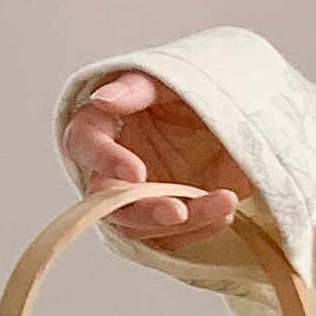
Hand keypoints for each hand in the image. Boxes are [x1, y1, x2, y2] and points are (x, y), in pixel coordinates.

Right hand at [61, 70, 255, 241]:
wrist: (230, 116)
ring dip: (182, 223)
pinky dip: (201, 228)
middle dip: (143, 209)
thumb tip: (102, 99)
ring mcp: (138, 197)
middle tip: (177, 211)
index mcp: (100, 126)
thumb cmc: (185, 92)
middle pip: (108, 200)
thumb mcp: (165, 79)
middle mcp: (111, 168)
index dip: (106, 161)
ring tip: (222, 203)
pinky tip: (223, 211)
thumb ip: (135, 88)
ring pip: (142, 227)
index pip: (85, 145)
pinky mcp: (166, 217)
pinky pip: (175, 236)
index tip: (136, 172)